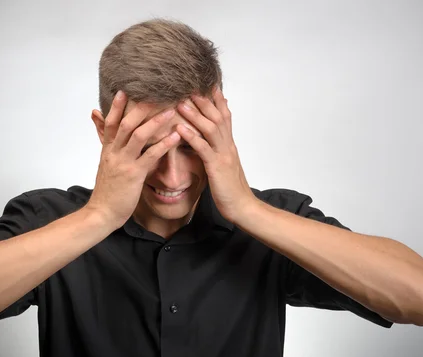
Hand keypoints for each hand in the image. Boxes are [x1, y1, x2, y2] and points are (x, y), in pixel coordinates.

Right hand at [86, 91, 180, 227]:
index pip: (111, 122)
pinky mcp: (134, 175)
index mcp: (107, 149)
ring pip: (138, 135)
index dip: (118, 106)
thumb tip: (99, 126)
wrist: (102, 212)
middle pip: (126, 123)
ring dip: (155, 121)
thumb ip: (106, 144)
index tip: (126, 89)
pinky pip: (150, 155)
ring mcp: (124, 162)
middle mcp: (114, 152)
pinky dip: (164, 144)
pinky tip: (176, 136)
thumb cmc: (107, 190)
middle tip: (156, 93)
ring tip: (171, 110)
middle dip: (140, 107)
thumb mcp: (104, 164)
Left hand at [175, 87, 255, 223]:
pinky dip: (191, 136)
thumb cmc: (231, 189)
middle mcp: (228, 145)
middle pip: (218, 116)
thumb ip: (218, 150)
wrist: (243, 207)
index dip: (216, 99)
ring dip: (196, 113)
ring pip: (211, 128)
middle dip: (204, 100)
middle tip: (189, 85)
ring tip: (181, 101)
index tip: (206, 83)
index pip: (224, 115)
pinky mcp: (217, 167)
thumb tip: (210, 141)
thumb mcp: (225, 165)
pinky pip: (203, 148)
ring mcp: (223, 155)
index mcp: (229, 145)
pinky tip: (180, 128)